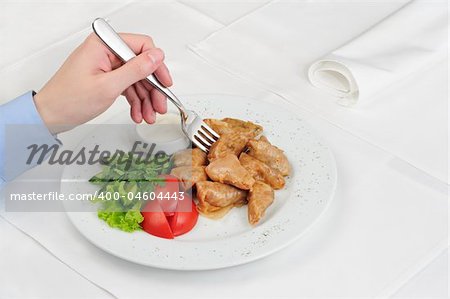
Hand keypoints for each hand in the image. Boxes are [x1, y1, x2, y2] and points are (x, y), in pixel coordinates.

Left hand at [33, 33, 172, 132]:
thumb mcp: (108, 86)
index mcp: (103, 44)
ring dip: (145, 99)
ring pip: (137, 78)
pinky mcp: (106, 76)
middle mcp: (105, 51)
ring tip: (148, 115)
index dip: (156, 66)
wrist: (51, 116)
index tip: (165, 83)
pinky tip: (138, 113)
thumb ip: (135, 70)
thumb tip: (156, 56)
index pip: (142, 46)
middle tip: (159, 105)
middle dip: (152, 89)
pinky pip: (128, 86)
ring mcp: (106, 64)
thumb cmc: (69, 100)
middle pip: (141, 65)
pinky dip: (135, 100)